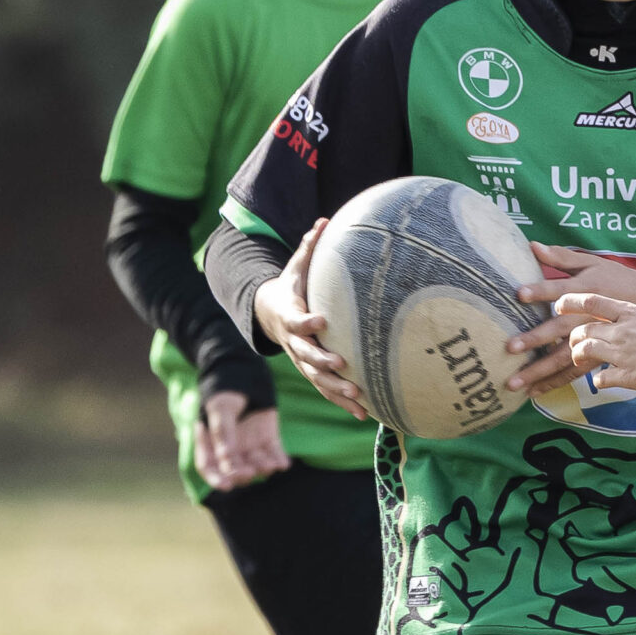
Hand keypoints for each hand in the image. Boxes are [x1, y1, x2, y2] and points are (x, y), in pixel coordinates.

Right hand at [196, 391, 289, 489]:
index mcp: (210, 442)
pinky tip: (284, 464)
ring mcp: (249, 445)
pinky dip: (279, 460)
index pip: (209, 466)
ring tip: (271, 466)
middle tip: (250, 472)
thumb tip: (225, 457)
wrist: (247, 376)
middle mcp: (229, 448)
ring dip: (263, 468)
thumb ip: (223, 432)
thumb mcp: (221, 410)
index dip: (216, 478)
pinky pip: (274, 454)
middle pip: (234, 469)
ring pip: (256, 463)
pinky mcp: (267, 440)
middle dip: (242, 474)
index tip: (226, 486)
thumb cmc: (227, 393)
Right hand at [252, 220, 371, 419]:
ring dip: (337, 390)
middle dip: (324, 362)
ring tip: (358, 397)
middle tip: (342, 366)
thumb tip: (324, 220)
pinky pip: (327, 390)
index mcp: (291, 316)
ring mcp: (303, 361)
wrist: (270, 314)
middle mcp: (295, 343)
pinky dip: (343, 402)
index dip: (308, 322)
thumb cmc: (291, 287)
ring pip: (318, 380)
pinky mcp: (312, 373)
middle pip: (307, 356)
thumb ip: (309, 248)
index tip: (322, 321)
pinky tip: (365, 415)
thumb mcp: (295, 267)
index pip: (298, 321)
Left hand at [559, 292, 635, 393]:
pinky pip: (601, 378)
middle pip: (582, 331)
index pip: (591, 302)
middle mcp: (620, 331)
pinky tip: (602, 381)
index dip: (570, 302)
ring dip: (578, 358)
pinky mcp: (626, 375)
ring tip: (580, 362)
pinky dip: (598, 380)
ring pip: (583, 352)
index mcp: (630, 312)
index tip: (558, 305)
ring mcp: (621, 354)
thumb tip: (632, 314)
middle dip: (572, 339)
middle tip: (574, 345)